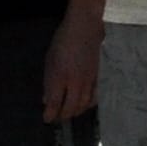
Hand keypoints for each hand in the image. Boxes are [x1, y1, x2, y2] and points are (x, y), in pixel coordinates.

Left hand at [42, 9, 101, 124]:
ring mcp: (89, 80)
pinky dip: (88, 104)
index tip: (47, 119)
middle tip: (57, 118)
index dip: (50, 114)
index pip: (55, 103)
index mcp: (60, 76)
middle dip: (63, 115)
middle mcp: (76, 82)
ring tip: (70, 113)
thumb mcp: (50, 59)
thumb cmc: (64, 40)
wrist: (86, 26)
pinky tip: (85, 104)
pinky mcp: (100, 77)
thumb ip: (49, 81)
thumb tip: (46, 99)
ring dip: (75, 111)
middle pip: (70, 108)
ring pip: (84, 105)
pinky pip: (95, 97)